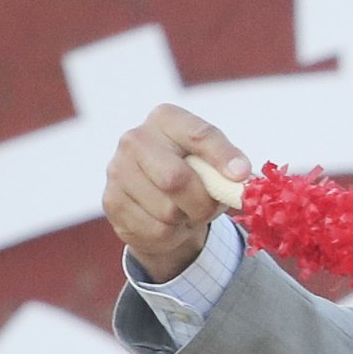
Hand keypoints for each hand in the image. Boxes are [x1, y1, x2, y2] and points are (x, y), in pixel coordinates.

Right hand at [104, 102, 251, 281]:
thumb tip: (240, 178)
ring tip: (187, 211)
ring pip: (167, 210)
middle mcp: (135, 139)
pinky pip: (155, 229)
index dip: (222, 156)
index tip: (241, 175)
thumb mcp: (214, 166)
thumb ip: (229, 169)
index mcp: (166, 119)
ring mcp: (118, 170)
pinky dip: (172, 234)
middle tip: (210, 208)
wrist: (157, 202)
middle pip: (175, 178)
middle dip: (202, 202)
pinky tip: (169, 223)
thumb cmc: (194, 176)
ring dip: (187, 219)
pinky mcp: (112, 201)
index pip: (198, 134)